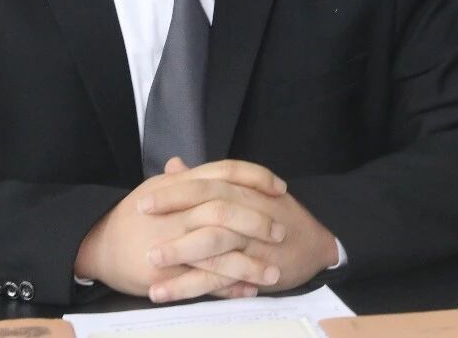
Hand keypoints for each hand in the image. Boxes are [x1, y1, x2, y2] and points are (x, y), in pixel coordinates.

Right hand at [74, 158, 287, 298]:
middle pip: (225, 208)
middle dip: (258, 221)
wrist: (97, 244)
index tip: (279, 188)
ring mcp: (172, 241)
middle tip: (280, 231)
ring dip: (250, 262)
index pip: (225, 172)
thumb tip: (185, 162)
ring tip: (274, 271)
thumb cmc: (130, 218)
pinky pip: (205, 280)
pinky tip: (248, 290)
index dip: (256, 178)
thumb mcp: (154, 190)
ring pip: (219, 248)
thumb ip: (178, 180)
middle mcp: (177, 210)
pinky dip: (229, 286)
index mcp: (179, 185)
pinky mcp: (167, 271)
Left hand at [142, 158, 339, 302]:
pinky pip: (218, 278)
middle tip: (139, 217)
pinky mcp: (254, 269)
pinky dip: (189, 286)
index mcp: (242, 190)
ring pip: (214, 242)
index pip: (206, 182)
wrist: (317, 243)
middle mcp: (249, 210)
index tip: (143, 198)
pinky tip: (164, 292)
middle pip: (208, 205)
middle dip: (173, 211)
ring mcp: (253, 241)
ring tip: (149, 260)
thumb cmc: (277, 215)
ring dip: (179, 251)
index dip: (175, 189)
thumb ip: (209, 180)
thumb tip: (174, 166)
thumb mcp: (246, 191)